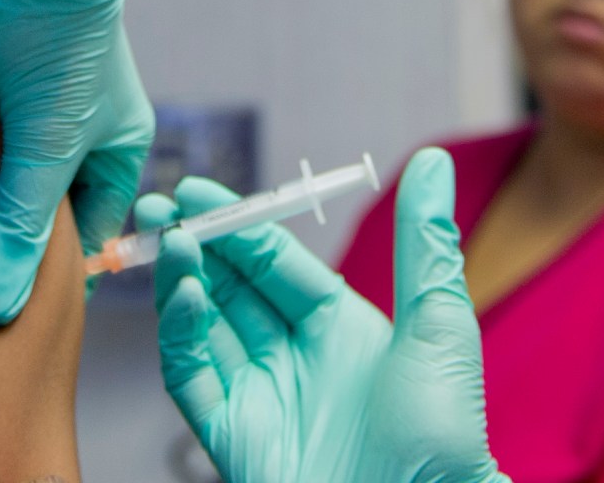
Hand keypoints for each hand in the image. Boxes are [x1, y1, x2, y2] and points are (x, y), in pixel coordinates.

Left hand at [0, 0, 153, 321]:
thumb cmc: (61, 44)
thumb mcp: (47, 145)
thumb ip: (22, 223)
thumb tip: (0, 303)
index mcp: (115, 146)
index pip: (88, 231)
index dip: (51, 269)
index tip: (5, 305)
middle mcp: (77, 128)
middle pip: (37, 203)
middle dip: (3, 233)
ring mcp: (30, 101)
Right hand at [151, 149, 506, 482]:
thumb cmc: (444, 440)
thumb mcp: (439, 328)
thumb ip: (425, 245)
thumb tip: (431, 162)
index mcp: (341, 328)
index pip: (276, 264)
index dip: (239, 224)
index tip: (198, 188)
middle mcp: (294, 357)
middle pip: (231, 287)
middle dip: (195, 242)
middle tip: (160, 203)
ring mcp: (260, 395)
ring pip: (203, 325)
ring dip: (182, 279)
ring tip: (169, 237)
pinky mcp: (230, 433)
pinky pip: (193, 375)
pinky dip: (181, 333)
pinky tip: (183, 294)